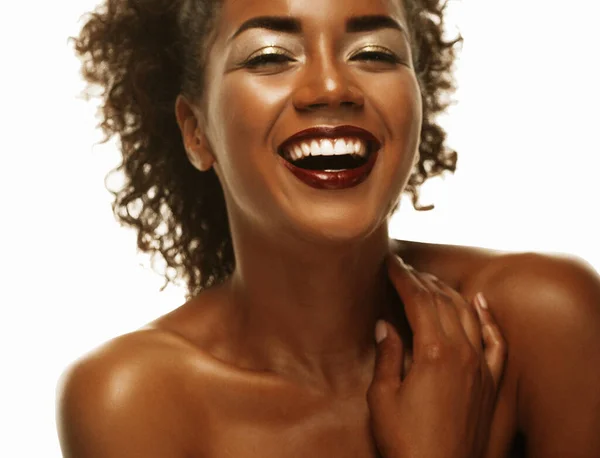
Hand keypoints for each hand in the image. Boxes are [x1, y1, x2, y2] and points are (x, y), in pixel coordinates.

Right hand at [367, 255, 505, 457]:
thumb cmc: (407, 441)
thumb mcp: (383, 398)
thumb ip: (387, 356)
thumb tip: (385, 326)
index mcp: (434, 352)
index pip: (418, 300)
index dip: (403, 278)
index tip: (391, 263)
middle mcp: (462, 352)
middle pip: (442, 301)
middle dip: (421, 280)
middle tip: (404, 269)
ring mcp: (480, 366)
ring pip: (467, 313)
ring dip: (448, 292)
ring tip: (430, 280)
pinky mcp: (490, 382)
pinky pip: (496, 341)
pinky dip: (489, 318)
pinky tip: (480, 302)